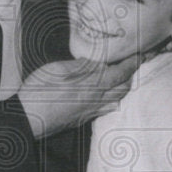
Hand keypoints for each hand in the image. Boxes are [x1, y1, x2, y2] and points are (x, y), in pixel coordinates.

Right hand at [18, 54, 139, 138]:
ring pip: (117, 98)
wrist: (29, 118)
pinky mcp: (84, 117)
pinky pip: (106, 108)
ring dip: (124, 86)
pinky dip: (113, 99)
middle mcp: (96, 98)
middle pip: (124, 86)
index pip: (122, 72)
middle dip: (132, 73)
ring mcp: (91, 110)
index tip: (142, 53)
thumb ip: (81, 65)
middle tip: (134, 62)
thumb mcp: (59, 68)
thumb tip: (97, 61)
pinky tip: (109, 95)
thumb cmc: (39, 91)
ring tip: (123, 75)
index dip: (134, 62)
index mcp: (93, 84)